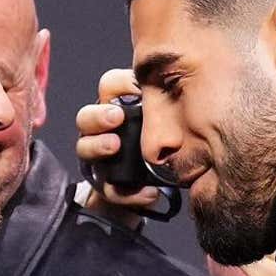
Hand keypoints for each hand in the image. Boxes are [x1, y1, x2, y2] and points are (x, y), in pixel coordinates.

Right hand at [75, 68, 159, 228]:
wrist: (146, 188)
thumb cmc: (155, 145)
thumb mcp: (161, 122)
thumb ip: (167, 107)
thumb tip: (190, 87)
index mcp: (115, 107)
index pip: (109, 86)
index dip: (120, 84)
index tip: (140, 87)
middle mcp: (100, 130)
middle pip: (86, 116)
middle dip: (99, 115)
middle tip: (116, 117)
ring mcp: (98, 158)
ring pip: (84, 148)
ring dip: (99, 146)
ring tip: (114, 146)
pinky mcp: (105, 186)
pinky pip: (108, 188)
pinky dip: (127, 192)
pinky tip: (148, 192)